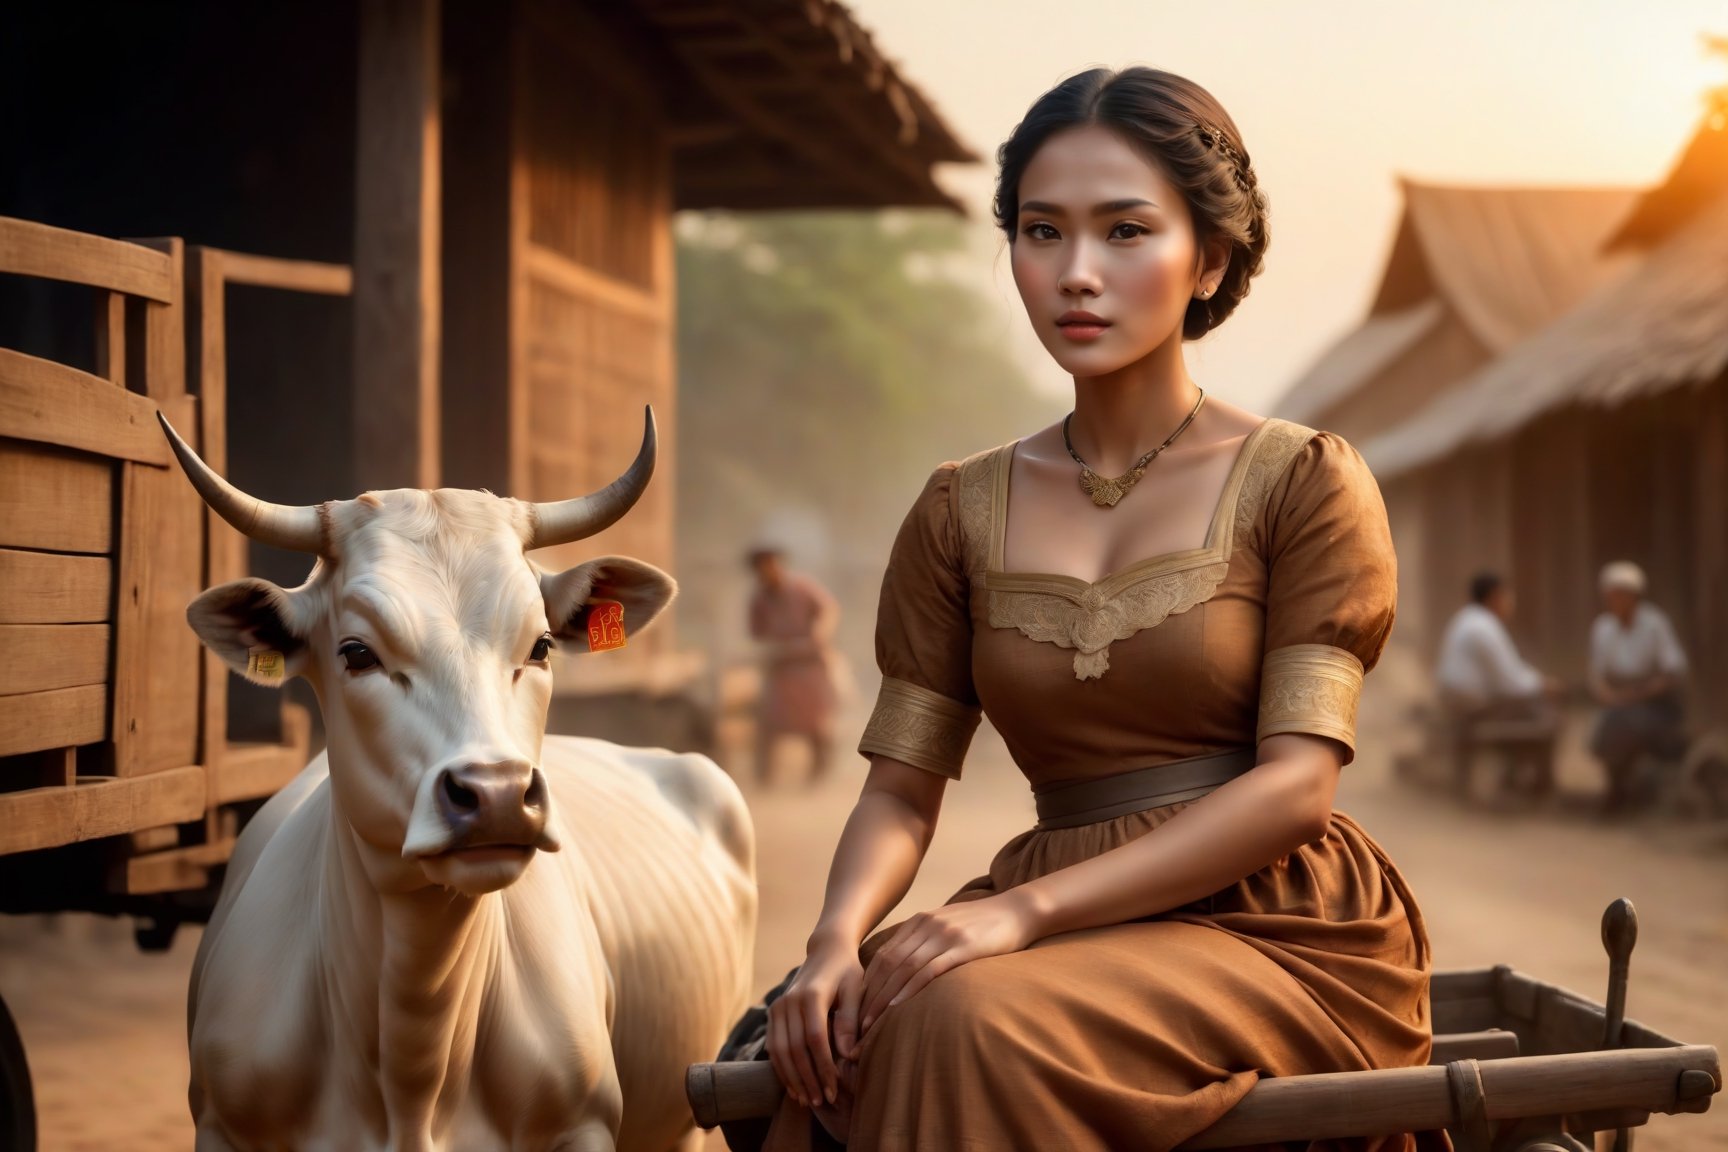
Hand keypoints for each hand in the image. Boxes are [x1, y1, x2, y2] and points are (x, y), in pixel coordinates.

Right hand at [766, 941, 862, 1107]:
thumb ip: (850, 1020)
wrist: (826, 952)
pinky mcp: (773, 1013)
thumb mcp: (855, 990)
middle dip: (808, 1079)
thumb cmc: (847, 973)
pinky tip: (794, 1087)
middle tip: (822, 1102)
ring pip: (779, 1051)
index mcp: (811, 995)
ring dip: (792, 1079)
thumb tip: (847, 1055)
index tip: (834, 1089)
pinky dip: (781, 1069)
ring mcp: (777, 1007)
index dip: (823, 1067)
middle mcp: (789, 1001)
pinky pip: (773, 1046)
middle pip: (794, 1049)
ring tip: (808, 1100)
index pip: (815, 1038)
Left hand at [857, 893, 1039, 1034]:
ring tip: (871, 1023)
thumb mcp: (947, 926)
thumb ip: (925, 941)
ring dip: (884, 998)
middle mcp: (927, 926)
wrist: (1018, 911)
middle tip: (857, 1024)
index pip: (884, 957)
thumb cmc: (983, 925)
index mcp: (919, 922)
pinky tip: (899, 1007)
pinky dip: (910, 989)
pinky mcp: (963, 947)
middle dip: (870, 996)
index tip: (856, 1010)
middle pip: (888, 965)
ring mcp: (944, 935)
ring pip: (904, 969)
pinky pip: (930, 970)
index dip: (867, 985)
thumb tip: (903, 969)